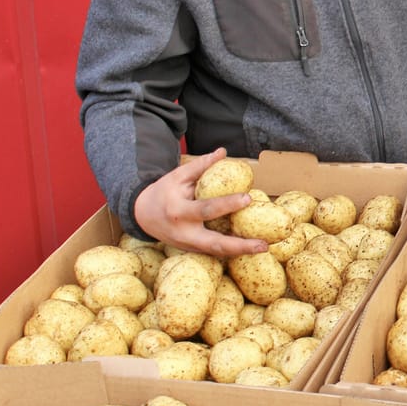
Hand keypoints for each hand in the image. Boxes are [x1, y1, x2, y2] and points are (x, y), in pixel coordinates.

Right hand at [133, 148, 267, 256]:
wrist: (142, 216)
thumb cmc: (163, 192)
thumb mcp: (177, 176)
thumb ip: (201, 165)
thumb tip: (223, 152)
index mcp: (179, 212)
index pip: (207, 209)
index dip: (228, 204)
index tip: (248, 198)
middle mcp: (184, 233)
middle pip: (215, 244)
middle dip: (240, 246)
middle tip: (263, 244)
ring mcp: (188, 246)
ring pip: (217, 253)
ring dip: (241, 252)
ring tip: (264, 248)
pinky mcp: (192, 251)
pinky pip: (214, 253)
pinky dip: (232, 251)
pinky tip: (251, 248)